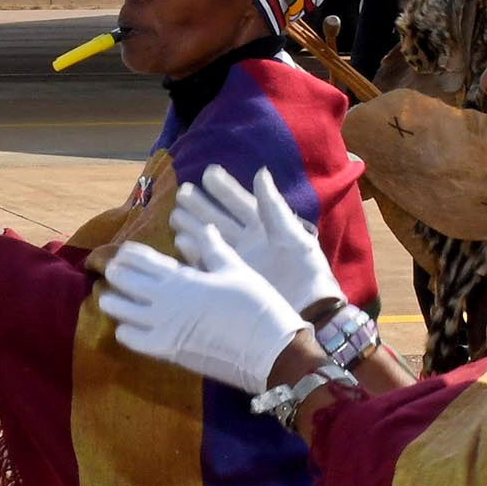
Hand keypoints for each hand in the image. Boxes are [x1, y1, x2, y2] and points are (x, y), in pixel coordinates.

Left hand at [93, 235, 303, 393]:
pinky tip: (127, 327)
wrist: (268, 351)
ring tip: (109, 298)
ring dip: (113, 302)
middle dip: (116, 274)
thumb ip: (213, 249)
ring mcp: (162, 327)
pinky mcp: (166, 351)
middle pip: (125, 281)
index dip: (129, 254)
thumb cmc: (257, 306)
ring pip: (121, 311)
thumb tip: (203, 228)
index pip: (144, 259)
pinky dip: (125, 331)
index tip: (123, 252)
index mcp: (184, 277)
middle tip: (112, 271)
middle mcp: (166, 300)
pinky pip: (132, 340)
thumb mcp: (236, 271)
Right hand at [173, 164, 341, 317]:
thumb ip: (274, 208)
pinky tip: (181, 242)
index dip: (224, 188)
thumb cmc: (308, 273)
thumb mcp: (294, 236)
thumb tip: (261, 173)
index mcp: (265, 228)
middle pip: (219, 219)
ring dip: (193, 226)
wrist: (310, 313)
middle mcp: (248, 242)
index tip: (207, 173)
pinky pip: (208, 262)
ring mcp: (238, 261)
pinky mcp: (231, 280)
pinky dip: (195, 252)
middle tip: (182, 192)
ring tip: (176, 215)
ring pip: (210, 238)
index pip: (240, 203)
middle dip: (201, 205)